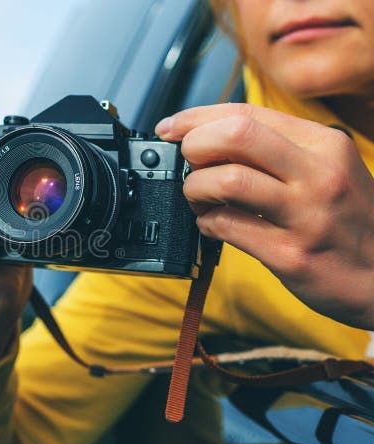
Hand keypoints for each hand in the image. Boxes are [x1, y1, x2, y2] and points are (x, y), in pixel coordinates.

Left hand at [156, 103, 373, 329]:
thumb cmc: (348, 220)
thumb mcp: (329, 170)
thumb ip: (277, 151)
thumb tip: (208, 138)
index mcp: (324, 144)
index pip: (247, 113)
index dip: (197, 118)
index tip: (171, 127)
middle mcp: (318, 174)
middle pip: (235, 136)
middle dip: (194, 145)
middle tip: (187, 162)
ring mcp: (306, 215)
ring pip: (227, 181)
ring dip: (196, 188)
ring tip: (198, 198)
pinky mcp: (292, 255)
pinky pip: (228, 227)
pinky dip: (206, 223)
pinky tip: (211, 225)